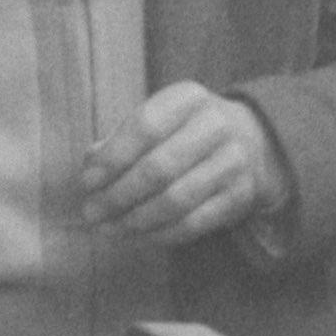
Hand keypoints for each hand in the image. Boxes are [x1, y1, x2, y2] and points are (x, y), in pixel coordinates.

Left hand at [80, 84, 289, 244]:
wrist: (249, 141)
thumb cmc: (183, 131)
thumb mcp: (156, 120)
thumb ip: (119, 139)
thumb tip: (90, 166)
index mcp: (188, 98)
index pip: (145, 127)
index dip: (113, 158)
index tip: (86, 182)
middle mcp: (216, 125)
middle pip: (159, 168)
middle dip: (118, 196)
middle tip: (91, 213)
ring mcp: (232, 162)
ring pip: (176, 200)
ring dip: (135, 220)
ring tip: (109, 229)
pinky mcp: (240, 196)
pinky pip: (194, 223)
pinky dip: (159, 234)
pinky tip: (136, 237)